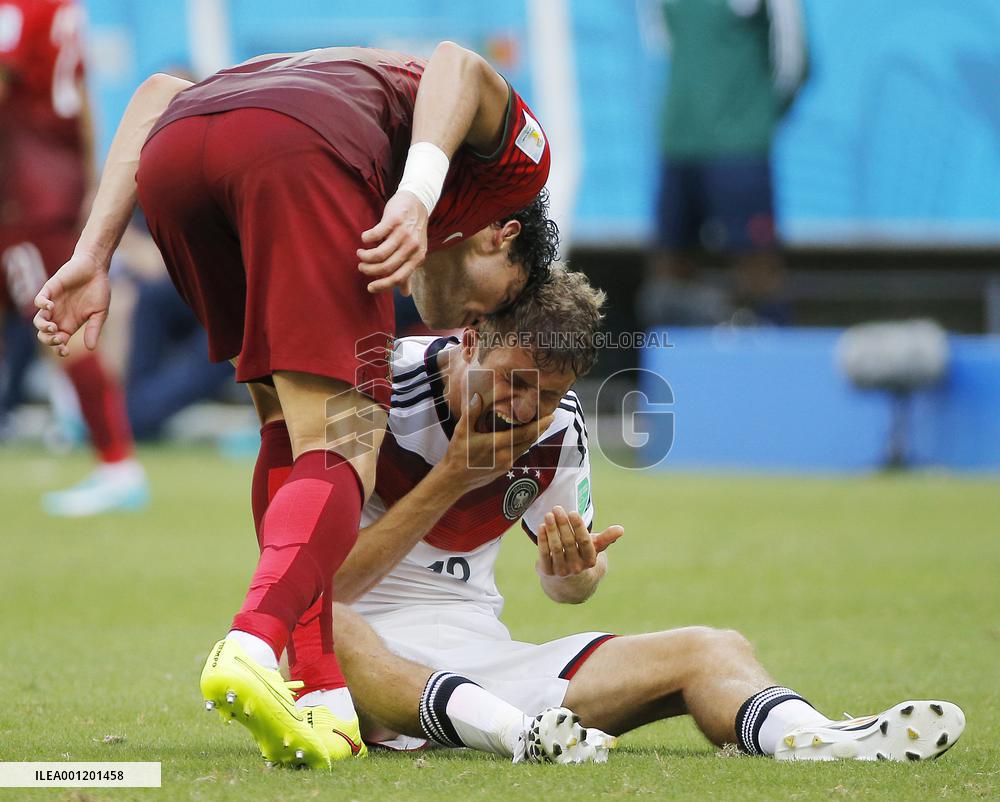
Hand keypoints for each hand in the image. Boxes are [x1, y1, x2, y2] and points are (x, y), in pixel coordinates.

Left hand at [33, 251, 110, 356]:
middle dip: (48, 340)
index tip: (65, 351)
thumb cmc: (99, 290)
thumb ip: (94, 329)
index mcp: (71, 323)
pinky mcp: (50, 290)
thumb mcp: (100, 313)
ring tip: (52, 327)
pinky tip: (51, 306)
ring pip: (39, 320)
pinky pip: (38, 301)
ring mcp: (53, 303)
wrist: (96, 268)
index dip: (58, 349)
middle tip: (57, 338)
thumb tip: (91, 348)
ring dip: (42, 326)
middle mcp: (59, 315)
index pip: (59, 340)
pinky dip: (41, 305)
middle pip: (45, 333)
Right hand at [357, 190, 427, 293]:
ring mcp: (403, 233)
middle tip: (362, 267)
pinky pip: (375, 234)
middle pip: (386, 267)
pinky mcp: (394, 220)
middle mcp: (412, 247)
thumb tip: (405, 293)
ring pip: (379, 253)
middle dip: (369, 270)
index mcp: (417, 258)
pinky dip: (366, 238)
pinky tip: (364, 238)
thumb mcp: (414, 252)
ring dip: (365, 256)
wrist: (417, 202)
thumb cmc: (412, 231)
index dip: (382, 285)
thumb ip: (408, 272)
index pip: (398, 277)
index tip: (369, 288)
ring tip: (360, 254)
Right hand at [438, 391, 553, 495]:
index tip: (551, 416)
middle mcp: (505, 455)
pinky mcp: (505, 469)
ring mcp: (506, 463)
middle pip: (530, 440)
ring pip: (526, 447)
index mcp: (497, 444)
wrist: (454, 479)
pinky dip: (525, 444)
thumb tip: (477, 395)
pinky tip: (525, 437)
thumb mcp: (461, 431)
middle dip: (541, 428)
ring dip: (534, 436)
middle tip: (550, 416)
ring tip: (541, 425)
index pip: (525, 433)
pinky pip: (519, 453)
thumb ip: (471, 413)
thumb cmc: (457, 454)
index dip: (540, 425)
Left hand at [537, 506, 623, 577]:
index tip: (572, 512)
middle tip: (557, 508)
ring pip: (556, 548)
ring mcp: (561, 570)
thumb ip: (607, 537)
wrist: (568, 580)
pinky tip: (541, 526)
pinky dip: (543, 539)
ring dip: (551, 530)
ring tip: (548, 515)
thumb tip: (621, 529)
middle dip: (562, 524)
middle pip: (569, 543)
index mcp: (590, 560)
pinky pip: (544, 554)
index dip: (578, 527)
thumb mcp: (595, 547)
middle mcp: (576, 567)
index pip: (584, 542)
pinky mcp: (547, 571)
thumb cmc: (582, 554)